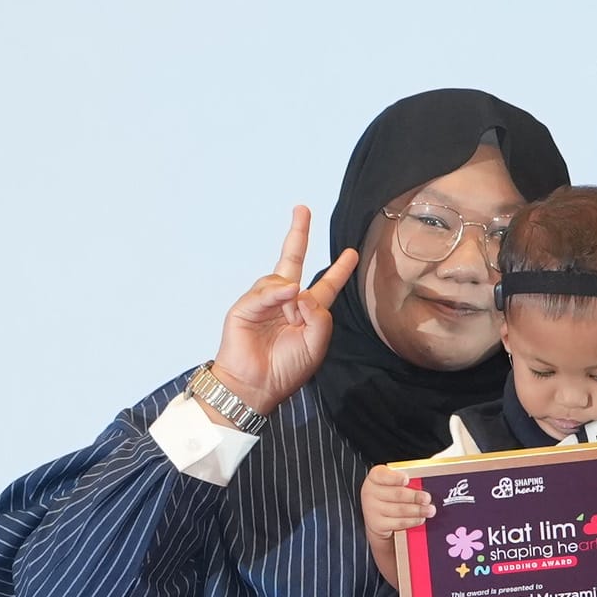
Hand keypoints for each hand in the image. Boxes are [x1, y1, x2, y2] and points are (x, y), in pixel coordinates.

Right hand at [211, 206, 365, 415]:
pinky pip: (265, 292)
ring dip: (292, 295)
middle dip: (298, 234)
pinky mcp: (245, 307)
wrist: (255, 387)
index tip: (351, 253)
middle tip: (302, 209)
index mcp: (306, 313)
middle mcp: (285, 302)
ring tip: (292, 318)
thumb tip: (300, 290)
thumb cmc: (286, 370)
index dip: (339, 270)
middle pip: (293, 260)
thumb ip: (319, 316)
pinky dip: (276, 293)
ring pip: (282, 278)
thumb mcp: (316, 344)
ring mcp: (264, 302)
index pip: (326, 286)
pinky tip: (286, 296)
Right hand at [360, 459, 435, 541]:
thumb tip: (425, 483)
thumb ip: (406, 481)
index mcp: (375, 477)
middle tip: (427, 498)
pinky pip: (399, 522)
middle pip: (396, 494)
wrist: (377, 517)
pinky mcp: (377, 524)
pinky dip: (412, 521)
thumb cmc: (389, 495)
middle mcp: (371, 492)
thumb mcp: (393, 484)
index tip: (406, 479)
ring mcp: (372, 509)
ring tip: (429, 510)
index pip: (382, 475)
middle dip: (414, 497)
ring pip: (400, 510)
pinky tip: (420, 518)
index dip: (395, 477)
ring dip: (417, 510)